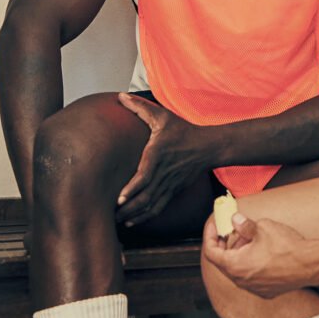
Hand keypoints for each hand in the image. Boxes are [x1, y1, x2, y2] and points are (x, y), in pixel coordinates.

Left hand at [114, 93, 212, 227]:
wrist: (208, 147)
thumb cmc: (182, 130)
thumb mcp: (162, 116)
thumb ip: (140, 107)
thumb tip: (121, 96)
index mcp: (158, 155)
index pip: (145, 176)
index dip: (132, 189)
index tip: (120, 198)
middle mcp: (164, 173)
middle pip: (145, 196)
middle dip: (128, 208)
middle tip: (110, 215)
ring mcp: (170, 184)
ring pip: (151, 205)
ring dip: (134, 215)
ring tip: (117, 221)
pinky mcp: (173, 191)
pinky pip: (158, 208)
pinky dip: (145, 217)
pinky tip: (132, 221)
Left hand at [204, 212, 318, 298]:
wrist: (310, 264)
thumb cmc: (287, 248)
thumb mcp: (262, 227)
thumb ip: (244, 225)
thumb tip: (236, 220)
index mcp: (235, 266)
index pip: (211, 252)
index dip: (210, 236)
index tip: (214, 227)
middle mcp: (242, 281)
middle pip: (224, 262)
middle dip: (227, 244)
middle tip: (233, 230)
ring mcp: (254, 289)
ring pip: (239, 270)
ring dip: (240, 254)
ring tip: (252, 238)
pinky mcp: (267, 291)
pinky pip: (252, 277)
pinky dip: (251, 264)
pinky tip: (262, 252)